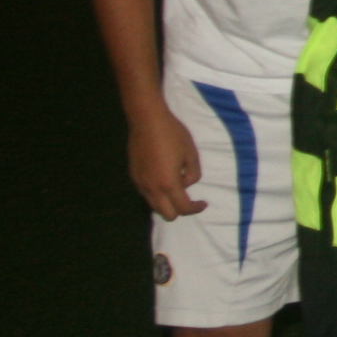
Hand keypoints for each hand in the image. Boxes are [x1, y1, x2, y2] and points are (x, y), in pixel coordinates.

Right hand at [125, 101, 204, 218]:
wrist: (147, 121)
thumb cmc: (173, 135)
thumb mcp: (191, 153)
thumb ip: (193, 174)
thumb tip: (186, 184)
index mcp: (168, 184)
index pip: (183, 208)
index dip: (196, 209)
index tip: (203, 203)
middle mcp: (151, 188)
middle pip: (167, 215)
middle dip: (181, 211)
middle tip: (190, 199)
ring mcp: (140, 184)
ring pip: (155, 206)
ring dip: (168, 203)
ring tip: (177, 184)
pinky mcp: (134, 177)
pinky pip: (147, 195)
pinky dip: (157, 194)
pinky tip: (164, 178)